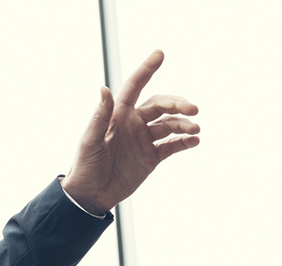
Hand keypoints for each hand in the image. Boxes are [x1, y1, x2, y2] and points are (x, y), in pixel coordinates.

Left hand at [61, 50, 199, 215]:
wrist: (90, 195)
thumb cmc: (85, 166)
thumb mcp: (90, 141)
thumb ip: (99, 117)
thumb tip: (103, 89)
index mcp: (118, 116)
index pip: (135, 87)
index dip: (146, 70)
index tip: (160, 53)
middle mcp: (134, 124)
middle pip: (161, 105)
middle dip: (178, 104)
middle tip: (193, 109)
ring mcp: (144, 140)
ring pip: (170, 125)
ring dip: (184, 125)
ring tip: (195, 130)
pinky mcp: (151, 157)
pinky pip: (172, 145)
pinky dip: (184, 142)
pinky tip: (194, 141)